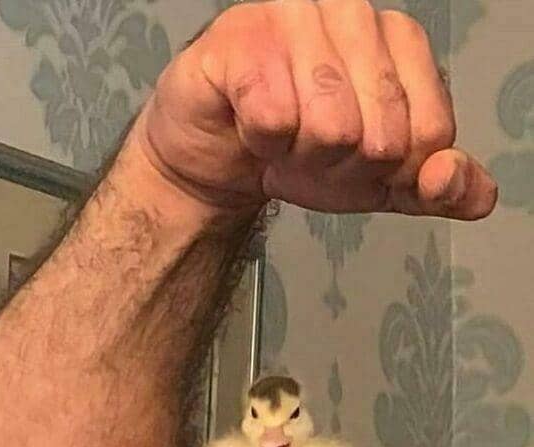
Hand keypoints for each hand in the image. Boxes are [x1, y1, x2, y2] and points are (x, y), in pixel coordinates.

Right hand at [135, 0, 496, 218]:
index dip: (388, 174)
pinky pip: (273, 118)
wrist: (221, 156)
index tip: (353, 162)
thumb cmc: (296, 152)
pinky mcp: (243, 38)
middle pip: (380, 138)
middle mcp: (354, 15)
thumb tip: (464, 190)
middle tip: (309, 154)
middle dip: (340, 171)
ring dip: (297, 158)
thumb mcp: (379, 182)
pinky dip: (259, 143)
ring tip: (280, 140)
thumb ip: (434, 189)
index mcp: (399, 42)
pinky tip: (251, 127)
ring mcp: (297, 18)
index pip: (428, 135)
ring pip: (330, 129)